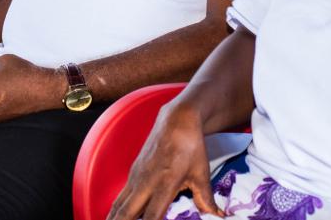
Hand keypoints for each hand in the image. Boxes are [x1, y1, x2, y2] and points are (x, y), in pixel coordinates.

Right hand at [105, 97, 221, 219]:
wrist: (176, 121)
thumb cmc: (190, 148)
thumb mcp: (201, 175)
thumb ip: (205, 199)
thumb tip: (217, 215)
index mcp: (165, 184)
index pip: (152, 216)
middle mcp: (145, 182)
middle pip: (126, 212)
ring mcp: (136, 176)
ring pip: (119, 204)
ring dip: (114, 218)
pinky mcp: (133, 172)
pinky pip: (121, 196)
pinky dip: (117, 209)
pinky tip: (116, 217)